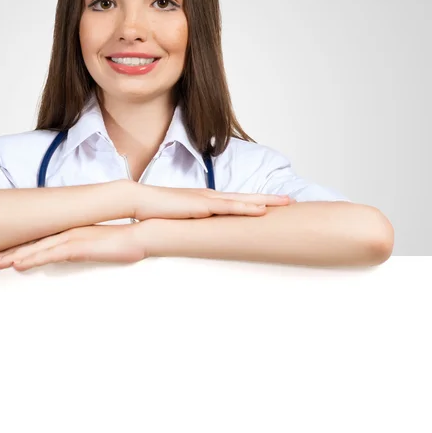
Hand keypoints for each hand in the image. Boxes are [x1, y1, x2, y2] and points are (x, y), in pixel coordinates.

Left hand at [0, 223, 143, 270]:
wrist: (140, 236)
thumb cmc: (122, 243)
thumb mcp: (97, 246)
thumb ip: (82, 248)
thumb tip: (73, 254)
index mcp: (69, 232)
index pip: (38, 239)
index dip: (18, 246)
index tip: (0, 252)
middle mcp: (66, 232)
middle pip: (31, 242)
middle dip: (7, 250)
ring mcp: (71, 237)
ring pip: (35, 248)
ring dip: (12, 255)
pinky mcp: (78, 246)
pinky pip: (50, 253)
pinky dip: (32, 258)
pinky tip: (17, 264)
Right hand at [132, 183, 293, 220]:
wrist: (142, 200)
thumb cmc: (159, 210)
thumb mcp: (181, 219)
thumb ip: (193, 225)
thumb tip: (201, 235)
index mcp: (207, 200)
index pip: (237, 200)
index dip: (256, 201)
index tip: (274, 204)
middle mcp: (211, 197)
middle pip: (246, 197)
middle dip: (269, 199)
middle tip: (291, 201)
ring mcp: (208, 200)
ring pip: (243, 200)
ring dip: (265, 201)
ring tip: (285, 203)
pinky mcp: (202, 206)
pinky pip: (229, 207)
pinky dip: (247, 207)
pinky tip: (261, 210)